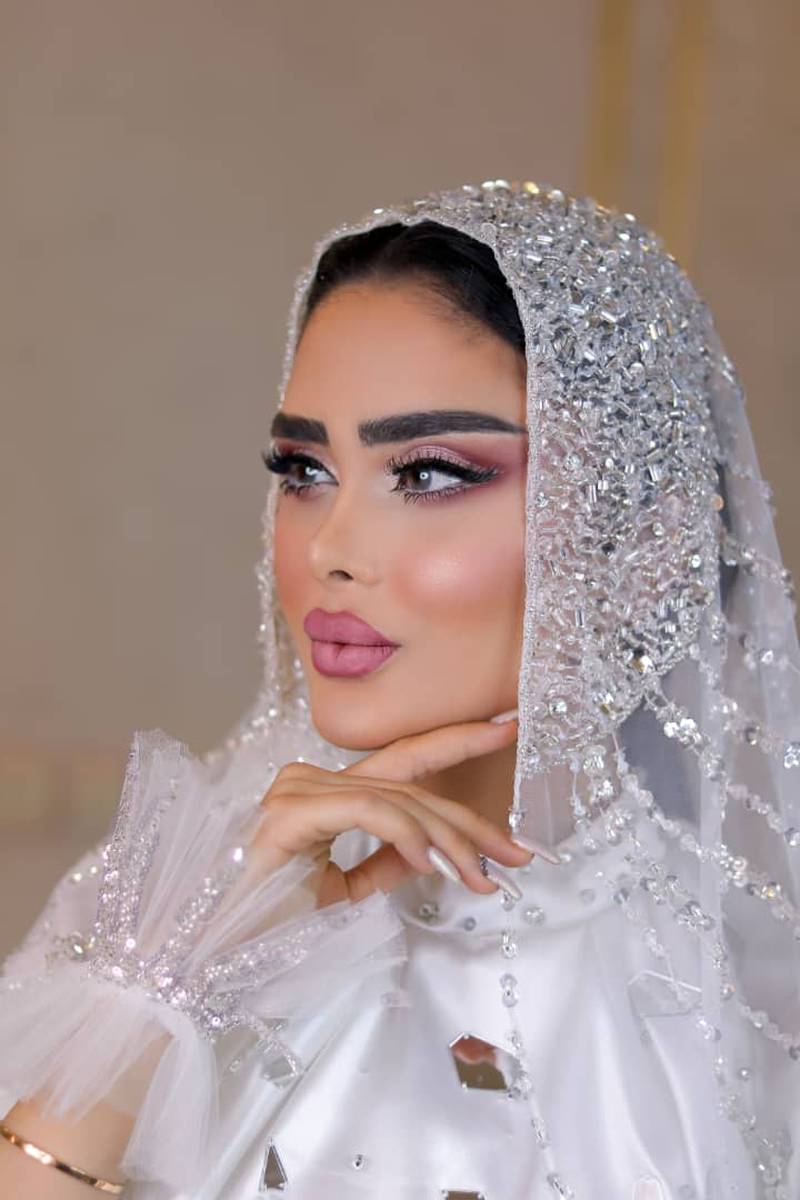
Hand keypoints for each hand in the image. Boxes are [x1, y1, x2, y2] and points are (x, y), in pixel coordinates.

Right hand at [247, 718, 531, 907]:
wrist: (215, 953)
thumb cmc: (268, 924)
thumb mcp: (344, 892)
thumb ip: (387, 862)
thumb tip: (437, 852)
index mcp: (325, 793)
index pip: (403, 762)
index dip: (457, 741)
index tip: (508, 728)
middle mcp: (312, 779)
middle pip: (412, 786)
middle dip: (472, 821)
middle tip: (519, 853)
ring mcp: (300, 790)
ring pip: (400, 800)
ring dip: (450, 842)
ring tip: (483, 877)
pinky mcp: (293, 812)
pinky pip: (369, 811)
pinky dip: (408, 835)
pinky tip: (434, 864)